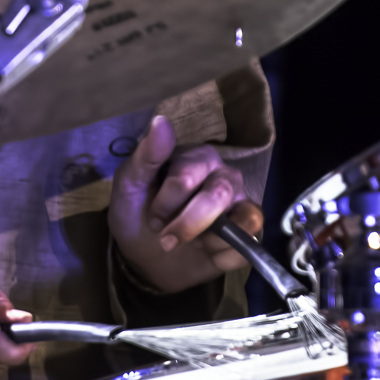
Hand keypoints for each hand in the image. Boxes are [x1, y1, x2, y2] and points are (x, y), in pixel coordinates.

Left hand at [109, 113, 263, 295]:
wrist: (144, 258)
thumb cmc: (138, 214)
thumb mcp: (129, 186)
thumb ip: (146, 156)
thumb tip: (161, 121)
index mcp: (196, 158)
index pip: (187, 177)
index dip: (166, 203)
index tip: (152, 216)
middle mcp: (223, 175)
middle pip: (218, 196)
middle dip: (186, 224)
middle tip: (165, 237)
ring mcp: (239, 204)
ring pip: (244, 217)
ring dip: (210, 239)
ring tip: (190, 244)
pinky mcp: (248, 234)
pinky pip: (250, 243)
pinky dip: (225, 254)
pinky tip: (208, 251)